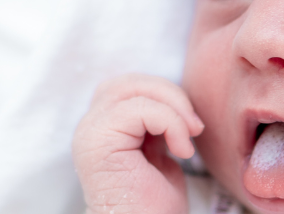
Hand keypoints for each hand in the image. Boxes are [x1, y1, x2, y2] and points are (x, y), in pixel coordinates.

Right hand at [72, 74, 204, 213]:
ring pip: (132, 88)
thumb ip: (155, 122)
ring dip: (172, 107)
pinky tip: (181, 151)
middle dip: (169, 94)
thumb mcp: (158, 151)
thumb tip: (174, 98)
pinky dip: (170, 123)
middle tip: (194, 125)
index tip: (191, 127)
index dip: (164, 95)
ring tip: (188, 137)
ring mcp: (90, 134)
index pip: (129, 86)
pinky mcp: (97, 143)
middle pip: (128, 81)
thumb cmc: (154, 206)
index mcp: (103, 129)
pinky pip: (139, 109)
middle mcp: (89, 128)